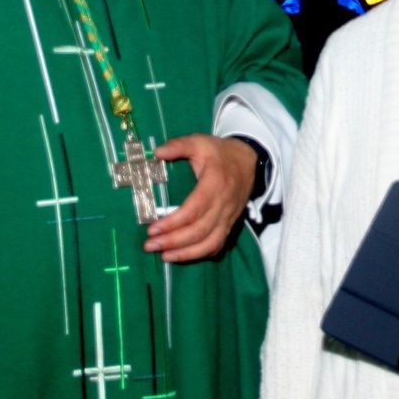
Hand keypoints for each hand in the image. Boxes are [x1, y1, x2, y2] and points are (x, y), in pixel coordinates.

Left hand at [143, 133, 256, 261]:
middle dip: (173, 242)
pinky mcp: (230, 224)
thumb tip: (156, 153)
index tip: (152, 229)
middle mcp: (223, 205)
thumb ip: (178, 145)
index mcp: (214, 184)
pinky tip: (182, 256)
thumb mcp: (200, 142)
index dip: (172, 223)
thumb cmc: (220, 152)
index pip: (193, 210)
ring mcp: (228, 217)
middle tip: (150, 245)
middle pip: (199, 231)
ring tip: (163, 256)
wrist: (248, 161)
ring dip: (186, 253)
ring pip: (209, 243)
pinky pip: (217, 245)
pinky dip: (200, 254)